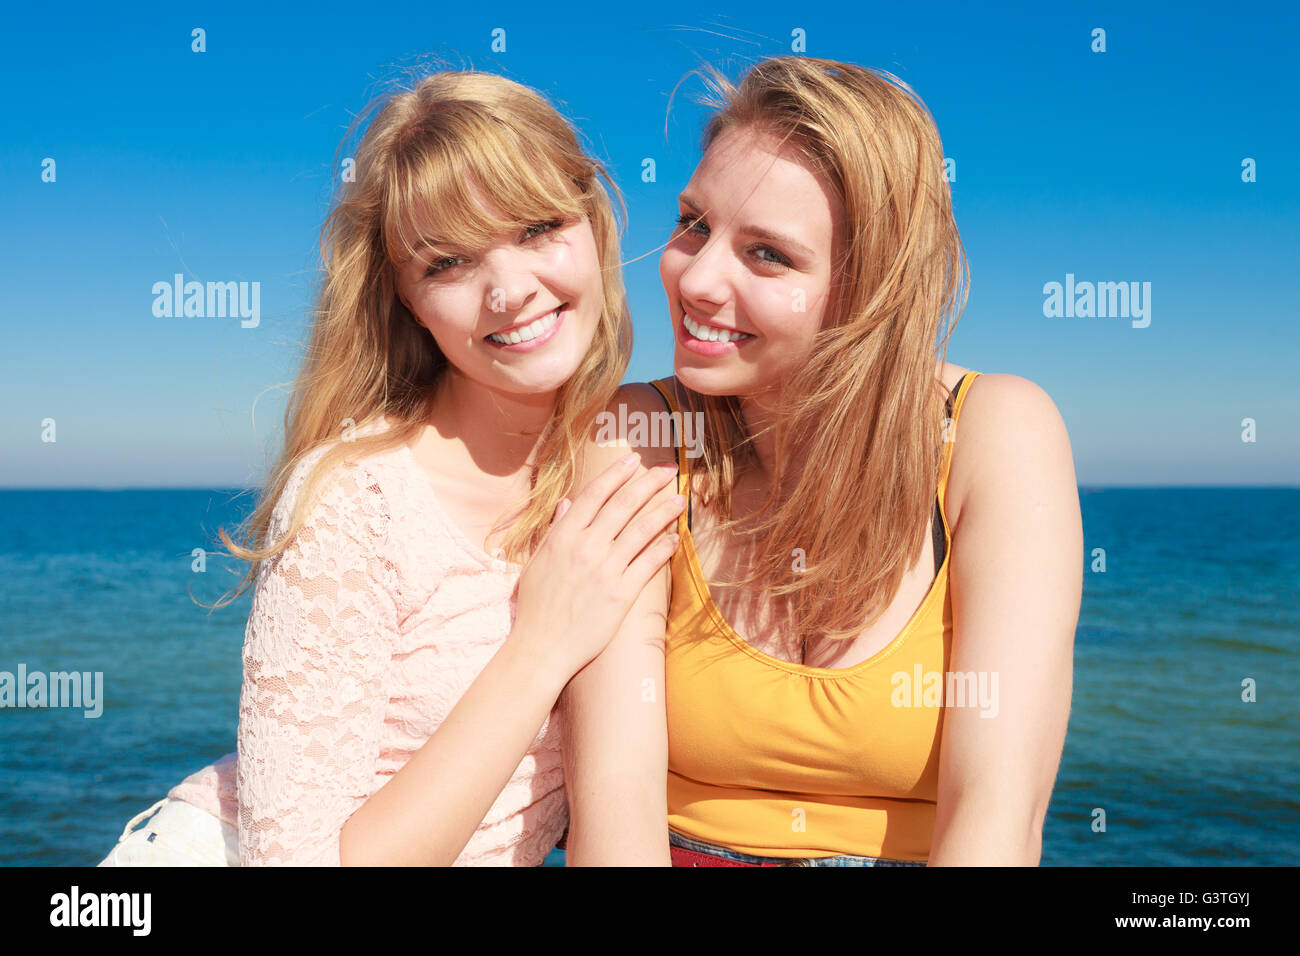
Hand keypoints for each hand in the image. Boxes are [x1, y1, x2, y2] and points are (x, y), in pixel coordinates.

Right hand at [511, 455, 683, 679]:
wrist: (541, 648)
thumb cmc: (535, 607)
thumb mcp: (537, 562)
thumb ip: (555, 531)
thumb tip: (567, 503)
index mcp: (562, 536)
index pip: (594, 494)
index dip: (616, 473)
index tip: (633, 459)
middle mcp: (585, 547)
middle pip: (624, 504)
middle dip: (649, 483)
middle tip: (669, 470)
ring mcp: (605, 570)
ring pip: (642, 530)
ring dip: (664, 511)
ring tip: (680, 499)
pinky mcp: (621, 594)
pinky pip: (648, 564)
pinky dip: (663, 548)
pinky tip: (675, 538)